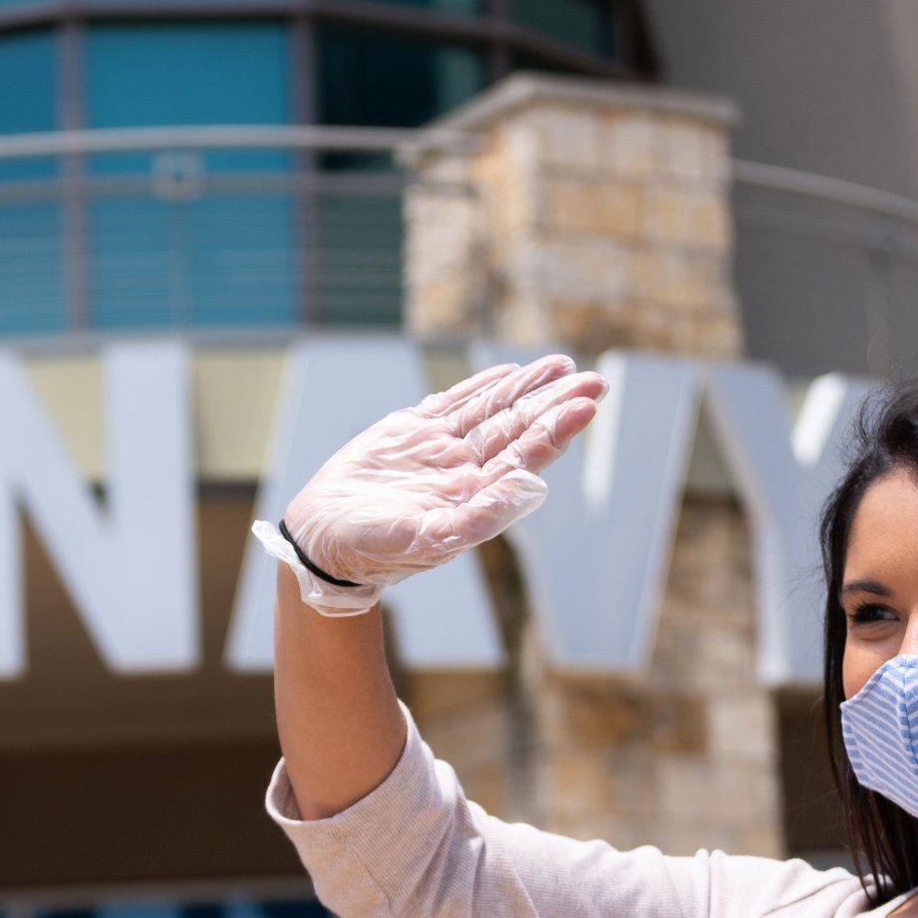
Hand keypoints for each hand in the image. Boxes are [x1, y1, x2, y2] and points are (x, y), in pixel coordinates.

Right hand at [275, 356, 604, 607]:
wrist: (322, 541)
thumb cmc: (373, 551)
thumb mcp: (428, 539)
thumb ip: (480, 517)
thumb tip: (530, 489)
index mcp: (475, 496)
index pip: (526, 455)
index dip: (558, 429)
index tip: (586, 404)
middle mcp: (464, 471)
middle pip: (519, 428)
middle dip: (555, 403)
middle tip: (595, 380)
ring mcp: (439, 450)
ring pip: (492, 411)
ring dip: (527, 389)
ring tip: (562, 366)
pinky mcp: (409, 433)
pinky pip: (453, 404)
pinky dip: (481, 387)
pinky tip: (508, 373)